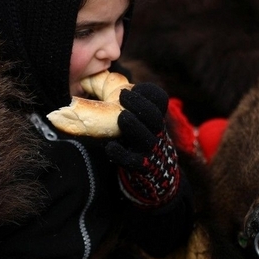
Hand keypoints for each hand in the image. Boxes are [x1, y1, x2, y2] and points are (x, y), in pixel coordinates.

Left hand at [105, 83, 179, 207]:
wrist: (156, 176)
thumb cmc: (138, 140)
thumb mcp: (138, 121)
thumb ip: (125, 105)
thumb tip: (98, 82)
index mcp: (154, 117)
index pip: (159, 100)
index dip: (150, 92)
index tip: (133, 87)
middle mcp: (155, 132)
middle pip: (154, 117)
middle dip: (140, 104)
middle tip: (123, 95)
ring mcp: (149, 151)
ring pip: (146, 138)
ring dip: (134, 126)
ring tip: (122, 117)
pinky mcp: (141, 168)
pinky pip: (132, 161)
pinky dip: (121, 154)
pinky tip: (110, 147)